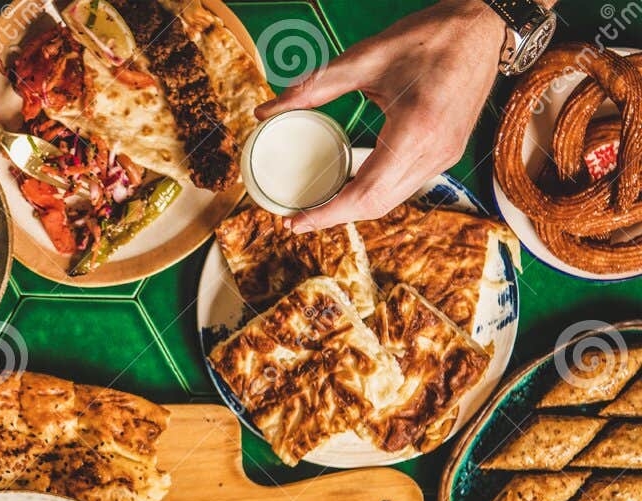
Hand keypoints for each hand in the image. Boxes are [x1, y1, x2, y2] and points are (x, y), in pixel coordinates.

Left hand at [256, 0, 503, 231]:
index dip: (326, 214)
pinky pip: (405, 186)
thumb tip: (267, 110)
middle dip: (334, 218)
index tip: (294, 223)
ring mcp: (445, 156)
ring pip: (392, 200)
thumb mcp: (368, 57)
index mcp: (416, 131)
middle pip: (377, 206)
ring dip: (354, 208)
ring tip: (317, 206)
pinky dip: (374, 192)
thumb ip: (315, 87)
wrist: (484, 28)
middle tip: (296, 220)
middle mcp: (435, 153)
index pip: (364, 193)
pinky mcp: (448, 153)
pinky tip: (349, 187)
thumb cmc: (431, 36)